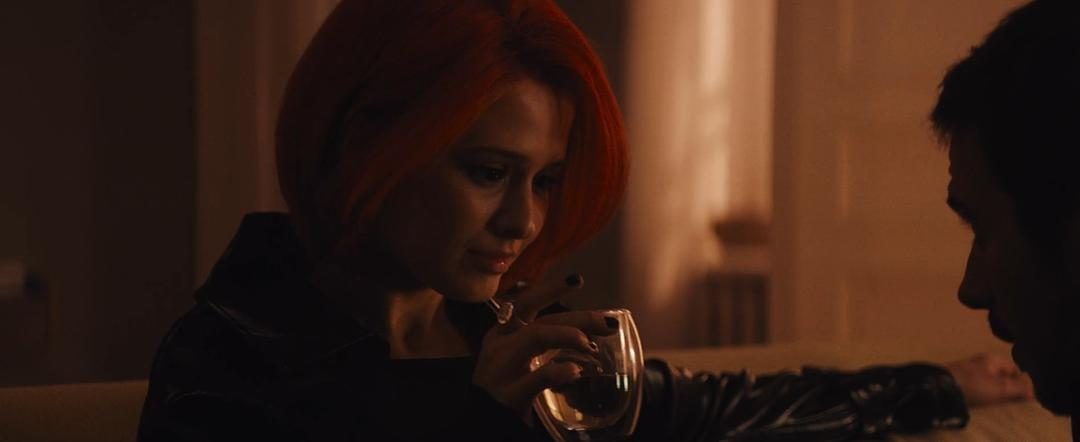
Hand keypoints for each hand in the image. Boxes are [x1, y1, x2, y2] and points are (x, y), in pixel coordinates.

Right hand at [471, 275, 617, 415]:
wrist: (480, 420)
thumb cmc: (503, 387)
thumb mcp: (517, 358)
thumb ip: (542, 343)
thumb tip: (586, 335)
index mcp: (502, 333)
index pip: (527, 302)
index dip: (551, 289)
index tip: (577, 280)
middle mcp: (500, 345)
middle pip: (542, 320)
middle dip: (578, 318)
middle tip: (608, 322)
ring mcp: (502, 368)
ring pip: (535, 337)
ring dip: (567, 335)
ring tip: (588, 343)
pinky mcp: (508, 393)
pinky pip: (537, 377)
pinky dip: (559, 371)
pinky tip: (575, 371)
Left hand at [945, 353, 1033, 405]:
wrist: (940, 387)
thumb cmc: (974, 384)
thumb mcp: (1001, 387)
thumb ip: (1019, 386)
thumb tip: (1034, 388)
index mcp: (991, 359)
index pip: (1013, 368)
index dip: (1021, 382)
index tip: (1026, 397)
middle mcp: (980, 362)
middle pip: (1000, 375)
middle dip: (1008, 388)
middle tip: (1013, 402)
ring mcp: (967, 370)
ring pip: (987, 381)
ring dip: (994, 392)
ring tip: (999, 404)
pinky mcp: (958, 380)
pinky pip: (976, 387)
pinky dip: (981, 394)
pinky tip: (982, 402)